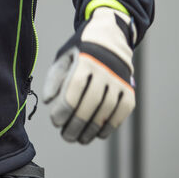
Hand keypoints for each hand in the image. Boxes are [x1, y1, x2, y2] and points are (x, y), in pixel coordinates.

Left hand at [42, 7, 135, 143]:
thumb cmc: (81, 51)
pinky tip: (98, 134)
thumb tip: (48, 101)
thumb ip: (54, 78)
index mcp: (85, 60)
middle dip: (76, 124)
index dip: (64, 109)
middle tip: (66, 136)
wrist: (110, 39)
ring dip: (92, 129)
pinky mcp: (129, 89)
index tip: (55, 121)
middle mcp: (105, 69)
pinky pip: (121, 112)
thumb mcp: (64, 57)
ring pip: (106, 110)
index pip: (74, 89)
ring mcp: (119, 80)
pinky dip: (110, 126)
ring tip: (80, 139)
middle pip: (90, 103)